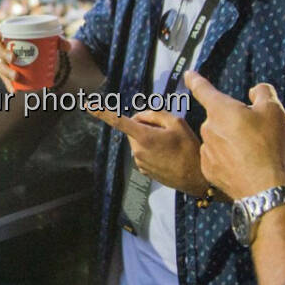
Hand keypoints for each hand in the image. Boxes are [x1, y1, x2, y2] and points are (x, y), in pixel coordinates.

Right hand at [0, 25, 70, 93]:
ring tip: (16, 76)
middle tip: (13, 58)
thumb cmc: (43, 44)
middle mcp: (3, 48)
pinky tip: (15, 90)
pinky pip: (5, 80)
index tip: (0, 37)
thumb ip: (59, 41)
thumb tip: (67, 46)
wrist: (44, 59)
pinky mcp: (8, 74)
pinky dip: (9, 86)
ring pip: (0, 66)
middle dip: (2, 54)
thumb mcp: (51, 41)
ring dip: (6, 71)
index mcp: (8, 35)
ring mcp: (4, 62)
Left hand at [87, 105, 207, 198]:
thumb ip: (155, 114)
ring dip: (149, 139)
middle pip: (134, 130)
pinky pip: (143, 154)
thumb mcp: (177, 123)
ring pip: (139, 142)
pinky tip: (168, 155)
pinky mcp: (144, 171)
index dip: (102, 112)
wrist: (197, 178)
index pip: (118, 121)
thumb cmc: (189, 148)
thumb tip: (140, 116)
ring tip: (170, 145)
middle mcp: (137, 151)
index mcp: (143, 137)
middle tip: (166, 131)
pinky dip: (152, 151)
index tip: (88, 105)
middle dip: (145, 126)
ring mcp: (139, 163)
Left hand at [184, 71, 284, 200]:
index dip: (196, 80)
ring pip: (219, 139)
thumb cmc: (268, 146)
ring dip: (232, 142)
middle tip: (255, 133)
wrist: (262, 186)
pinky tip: (244, 166)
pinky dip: (229, 160)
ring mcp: (206, 150)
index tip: (188, 75)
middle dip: (234, 122)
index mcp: (220, 109)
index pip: (203, 89)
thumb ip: (263, 93)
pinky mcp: (209, 169)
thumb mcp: (274, 110)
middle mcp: (207, 128)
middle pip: (219, 118)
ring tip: (253, 153)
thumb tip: (255, 92)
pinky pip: (218, 159)